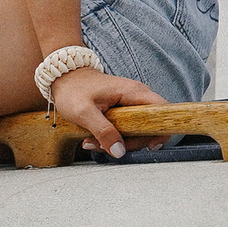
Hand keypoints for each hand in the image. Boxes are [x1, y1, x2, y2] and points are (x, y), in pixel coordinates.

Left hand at [50, 67, 164, 157]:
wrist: (63, 76)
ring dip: (117, 142)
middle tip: (106, 147)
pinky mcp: (123, 110)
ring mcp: (131, 103)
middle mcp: (137, 97)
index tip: (148, 145)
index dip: (162, 131)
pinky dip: (112, 137)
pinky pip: (126, 129)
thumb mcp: (84, 112)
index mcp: (134, 92)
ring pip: (137, 131)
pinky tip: (94, 138)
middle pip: (150, 127)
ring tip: (92, 142)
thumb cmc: (73, 89)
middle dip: (130, 142)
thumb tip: (120, 151)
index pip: (164, 112)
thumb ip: (103, 131)